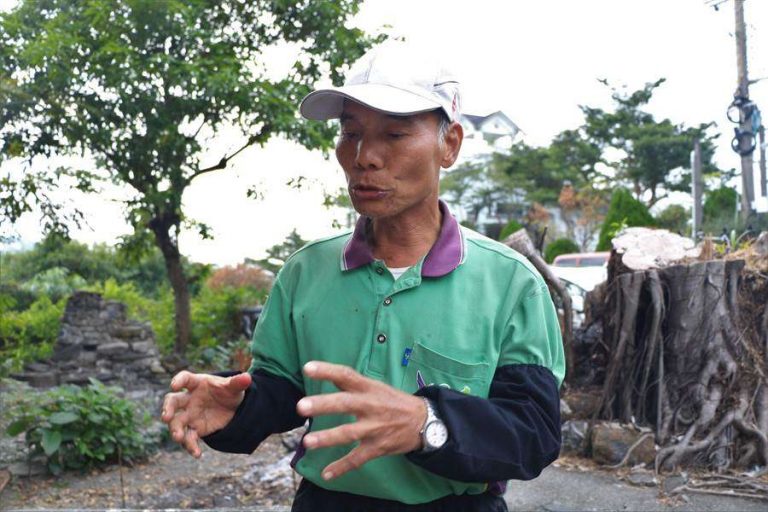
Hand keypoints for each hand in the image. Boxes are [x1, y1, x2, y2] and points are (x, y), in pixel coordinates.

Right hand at [161, 371, 251, 457]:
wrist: (233, 408)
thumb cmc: (229, 392)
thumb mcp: (234, 387)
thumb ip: (238, 383)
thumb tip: (247, 378)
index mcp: (197, 384)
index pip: (185, 378)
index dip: (178, 380)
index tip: (175, 385)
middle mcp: (189, 399)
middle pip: (173, 402)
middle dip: (168, 409)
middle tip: (166, 417)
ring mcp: (190, 415)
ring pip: (177, 423)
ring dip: (176, 430)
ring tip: (178, 438)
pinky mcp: (195, 429)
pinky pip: (189, 438)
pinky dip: (191, 446)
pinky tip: (197, 454)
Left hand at [296, 361, 426, 479]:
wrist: (424, 421)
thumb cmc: (394, 401)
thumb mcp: (376, 387)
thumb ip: (351, 384)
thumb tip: (326, 374)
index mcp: (369, 388)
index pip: (346, 375)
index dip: (327, 371)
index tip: (307, 368)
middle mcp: (371, 406)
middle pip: (345, 404)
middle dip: (323, 405)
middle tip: (301, 407)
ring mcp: (375, 427)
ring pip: (349, 433)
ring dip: (328, 437)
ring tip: (308, 442)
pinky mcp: (378, 447)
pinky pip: (358, 458)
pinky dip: (342, 467)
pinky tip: (326, 474)